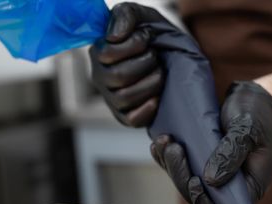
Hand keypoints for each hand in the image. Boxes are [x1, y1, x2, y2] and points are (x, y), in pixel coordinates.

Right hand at [89, 3, 165, 127]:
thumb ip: (125, 15)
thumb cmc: (152, 37)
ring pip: (125, 97)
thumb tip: (115, 36)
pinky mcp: (126, 116)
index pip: (107, 54)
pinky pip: (131, 119)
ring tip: (160, 73)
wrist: (172, 58)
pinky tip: (157, 97)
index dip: (133, 45)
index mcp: (99, 53)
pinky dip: (146, 109)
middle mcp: (101, 77)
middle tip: (156, 57)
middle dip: (145, 64)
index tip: (147, 38)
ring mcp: (112, 98)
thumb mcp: (141, 17)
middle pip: (118, 76)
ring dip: (150, 83)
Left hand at [151, 81, 271, 203]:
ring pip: (187, 182)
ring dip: (172, 165)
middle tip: (174, 150)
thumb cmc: (257, 114)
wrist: (252, 98)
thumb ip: (232, 153)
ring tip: (166, 141)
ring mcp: (214, 175)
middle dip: (182, 176)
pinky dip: (167, 157)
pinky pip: (181, 168)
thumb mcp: (248, 129)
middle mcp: (231, 186)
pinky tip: (160, 142)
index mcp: (251, 185)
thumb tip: (210, 181)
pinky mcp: (201, 162)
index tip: (194, 182)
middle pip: (200, 197)